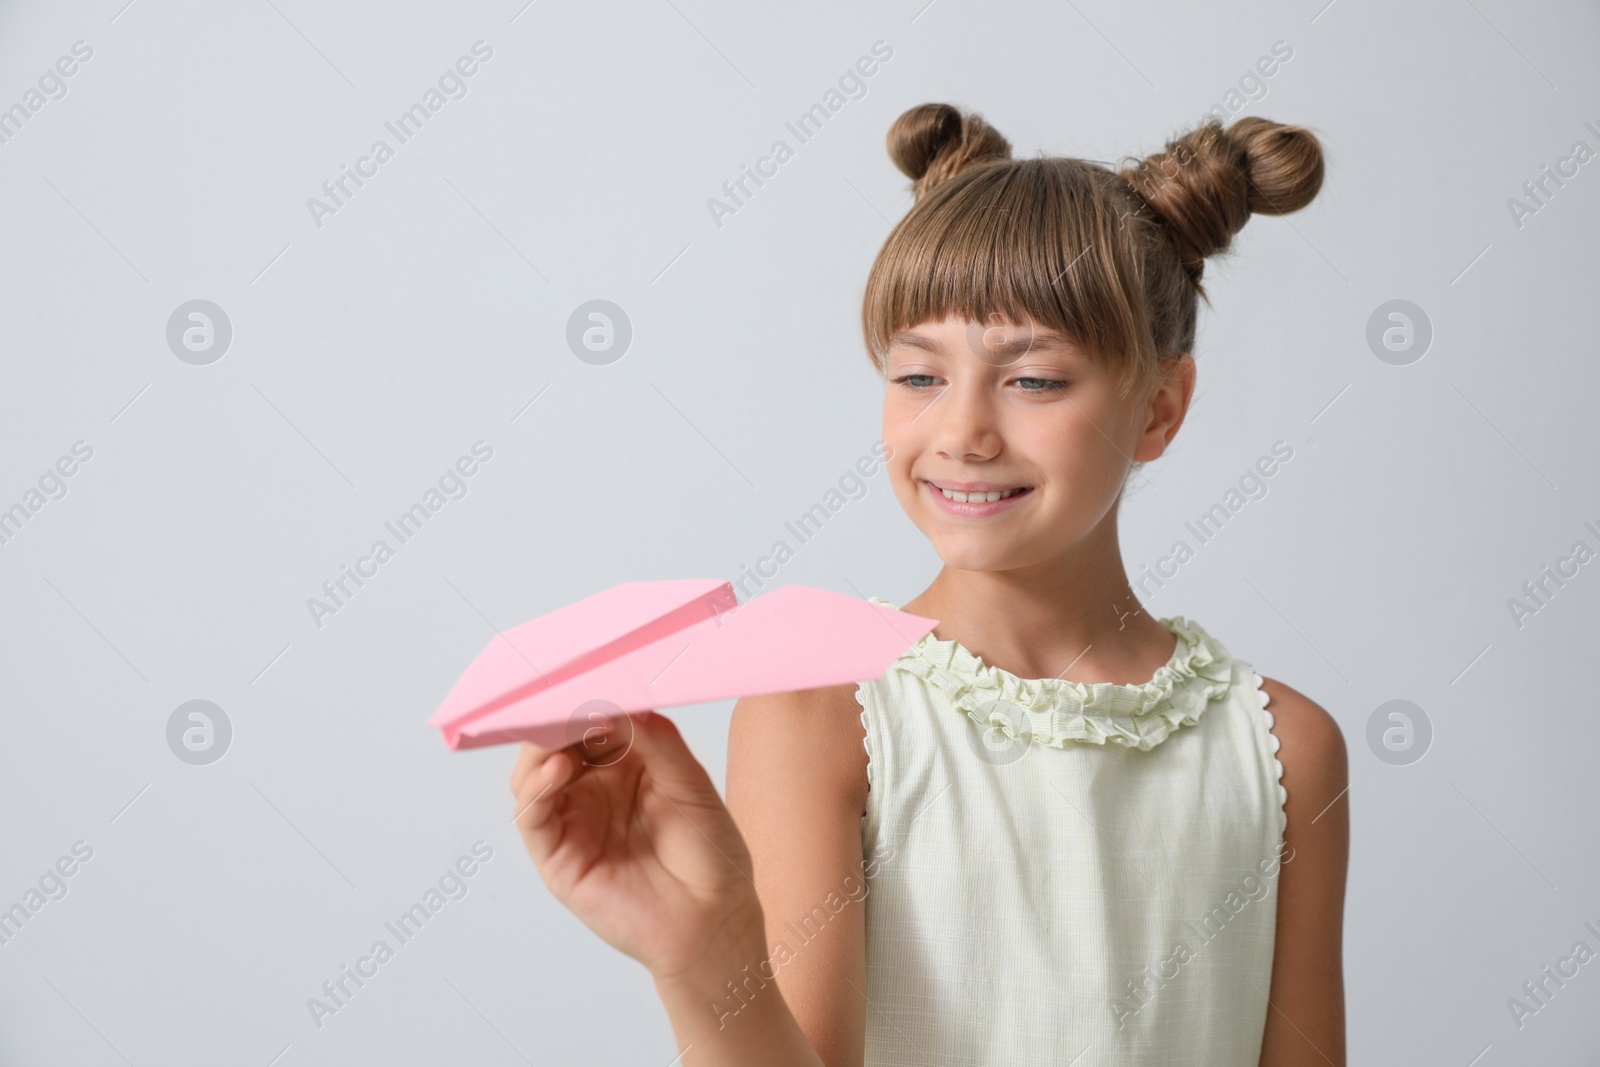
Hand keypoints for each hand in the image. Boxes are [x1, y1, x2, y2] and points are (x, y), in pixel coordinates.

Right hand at [509, 710, 763, 982]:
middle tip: (561, 691)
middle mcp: (592, 789)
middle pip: (554, 742)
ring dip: (540, 746)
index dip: (585, 697)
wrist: (716, 920)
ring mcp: (573, 822)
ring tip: (559, 726)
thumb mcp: (689, 782)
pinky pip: (532, 818)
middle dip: (555, 715)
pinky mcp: (558, 858)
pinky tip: (556, 769)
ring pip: (533, 774)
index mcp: (625, 765)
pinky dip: (536, 788)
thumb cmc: (710, 853)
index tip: (585, 672)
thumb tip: (621, 700)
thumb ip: (655, 740)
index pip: (590, 720)